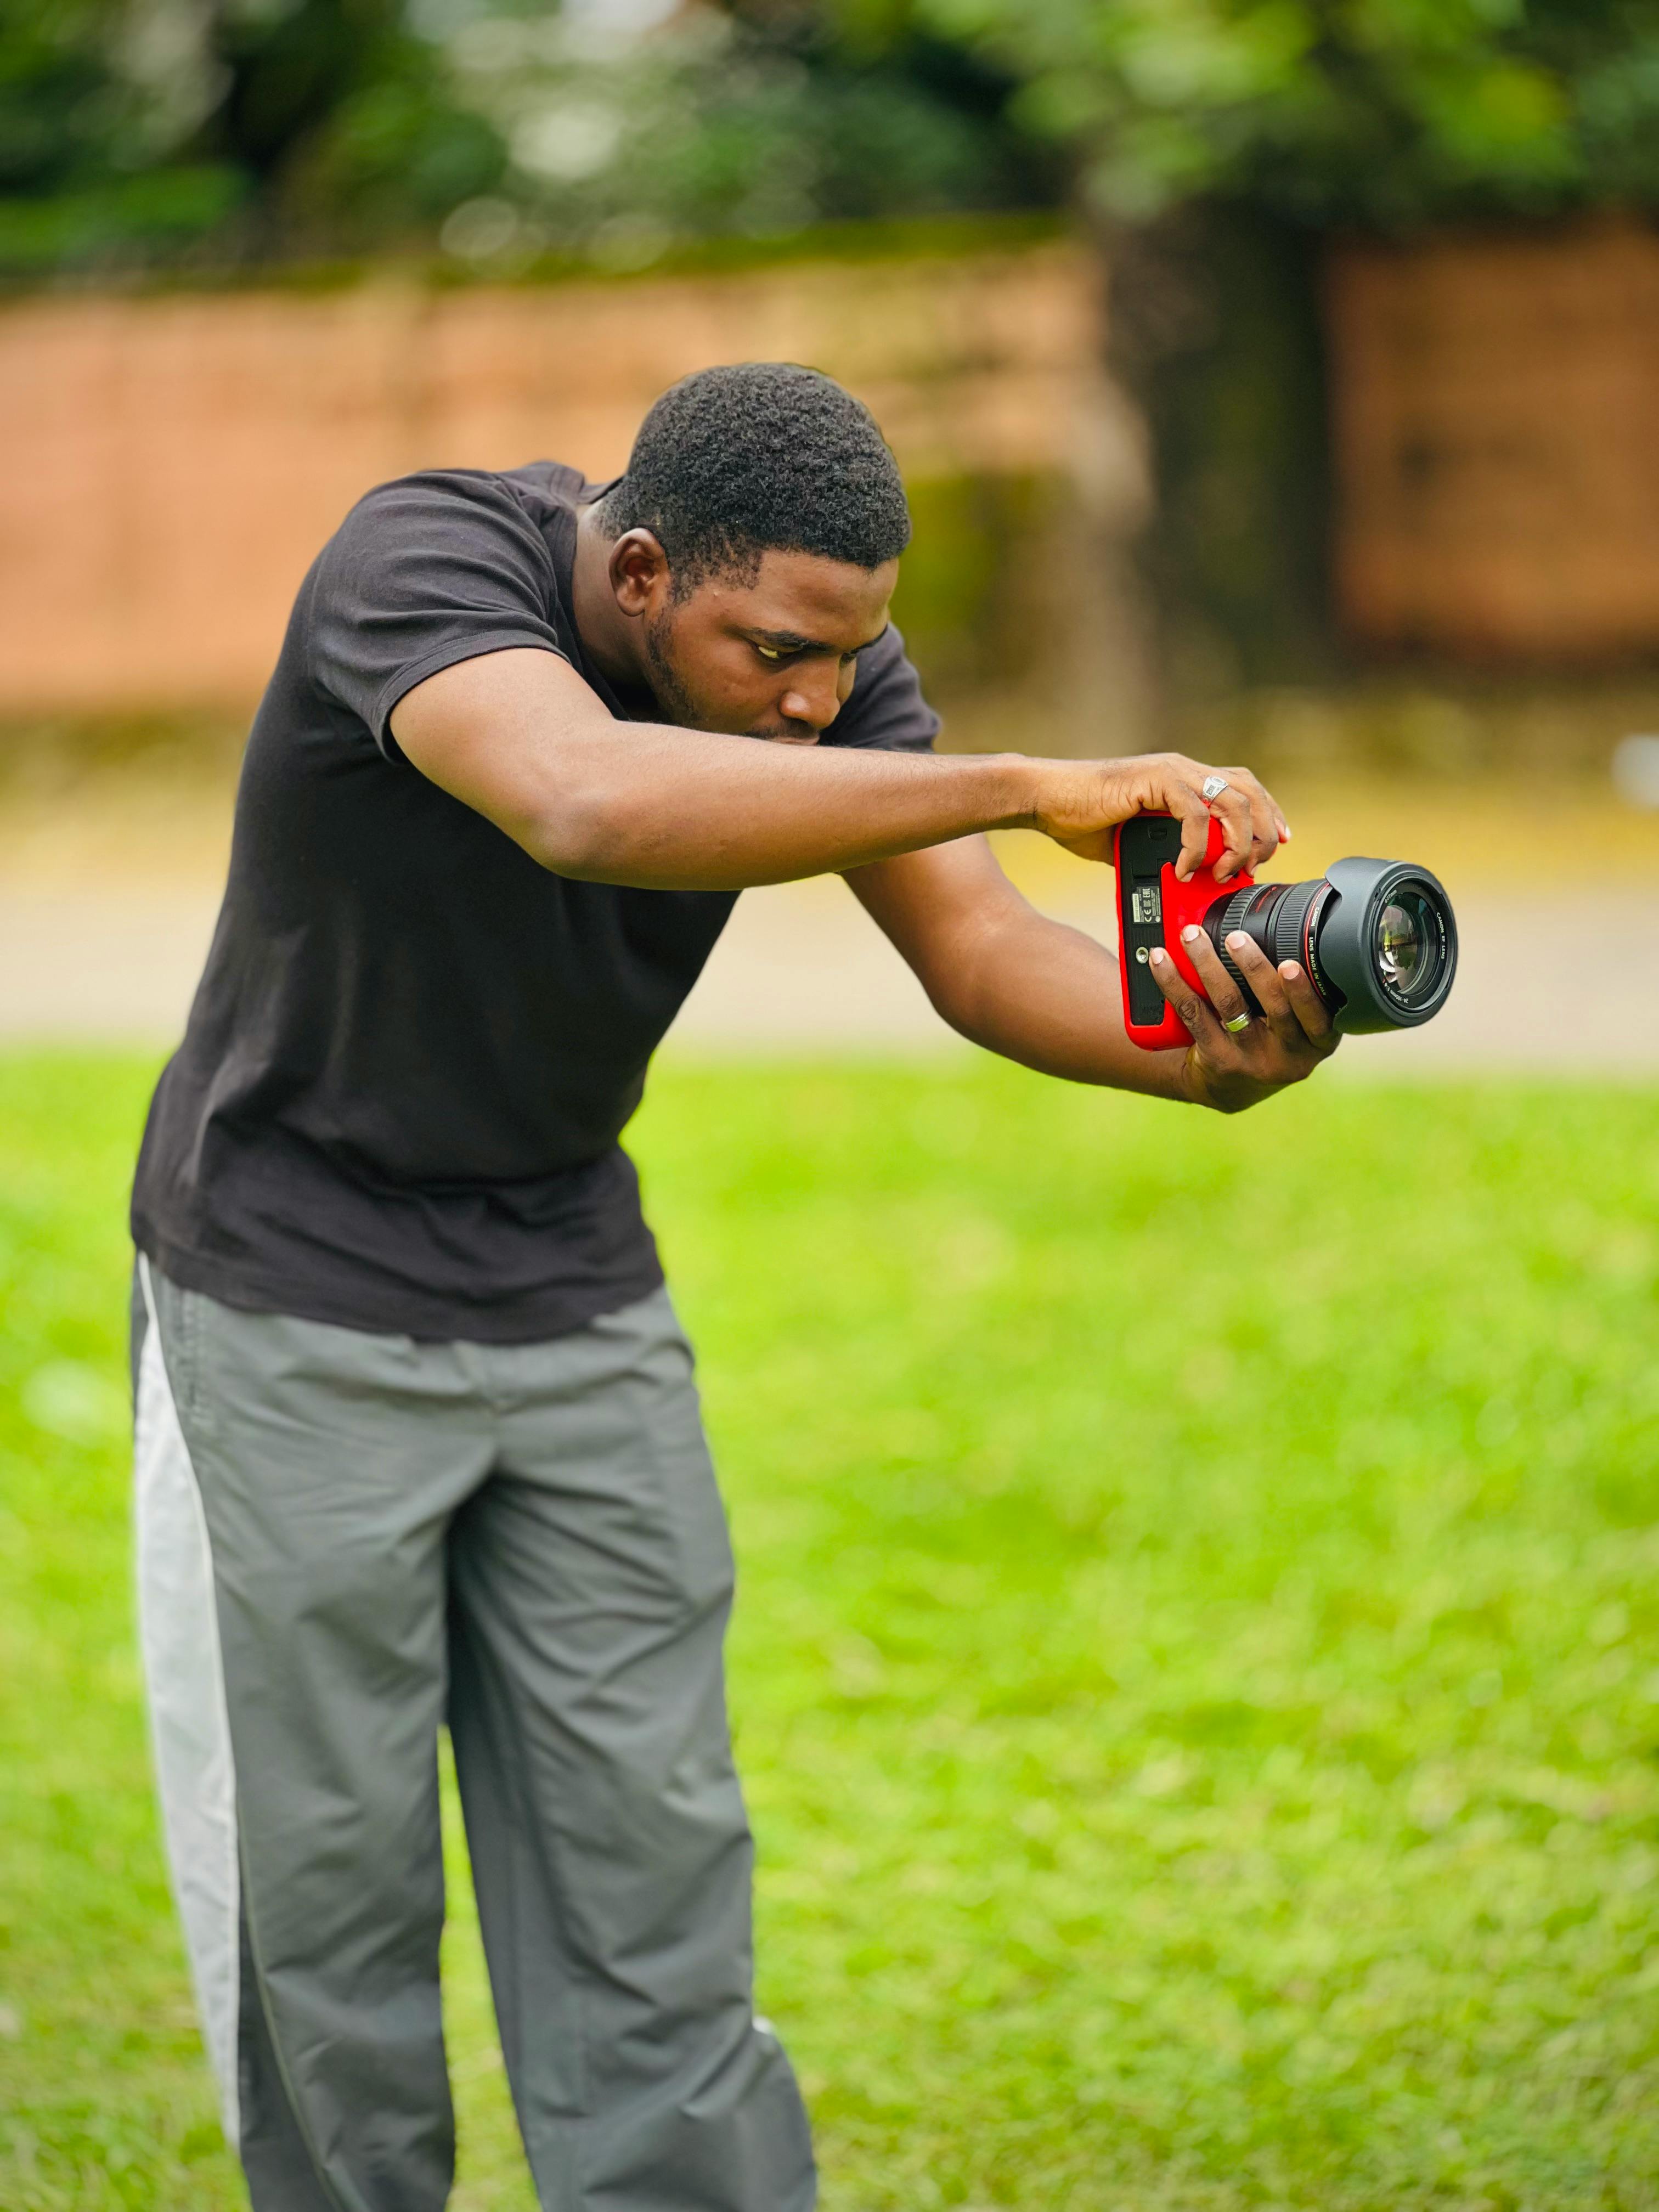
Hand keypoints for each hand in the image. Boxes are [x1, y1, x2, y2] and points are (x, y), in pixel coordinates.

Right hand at [1033, 753, 1287, 882]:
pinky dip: (1197, 847)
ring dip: (1237, 842)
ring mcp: (1171, 772)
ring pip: (1232, 802)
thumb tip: (1190, 881)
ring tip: (1223, 872)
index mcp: (1184, 779)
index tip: (1277, 845)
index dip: (1267, 813)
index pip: (1244, 788)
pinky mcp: (1154, 780)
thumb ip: (1166, 851)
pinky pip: (1194, 815)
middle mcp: (1184, 769)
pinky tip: (1186, 869)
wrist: (1045, 799)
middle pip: (1249, 792)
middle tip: (1255, 867)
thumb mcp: (1136, 842)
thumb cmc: (1081, 819)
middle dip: (1263, 832)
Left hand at [1151, 924, 1337, 1112]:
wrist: (1235, 1088)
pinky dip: (1175, 983)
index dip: (1303, 991)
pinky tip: (1163, 961)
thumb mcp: (1301, 1027)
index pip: (1317, 1017)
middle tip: (1236, 938)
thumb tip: (1288, 925)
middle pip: (1273, 1007)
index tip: (1290, 964)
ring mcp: (1252, 1059)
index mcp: (1318, 1041)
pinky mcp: (1217, 1059)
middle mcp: (1289, 1055)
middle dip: (1254, 967)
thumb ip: (1302, 994)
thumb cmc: (1273, 1041)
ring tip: (1193, 937)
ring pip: (1229, 1006)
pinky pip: (1193, 1015)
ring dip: (1209, 965)